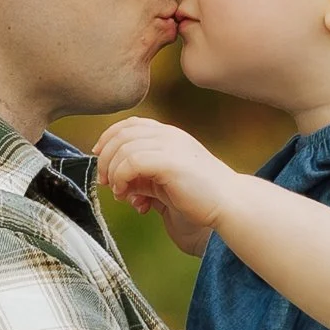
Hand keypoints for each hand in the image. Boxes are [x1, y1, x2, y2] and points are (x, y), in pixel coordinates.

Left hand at [94, 118, 236, 257]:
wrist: (229, 205)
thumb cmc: (201, 198)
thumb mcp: (165, 183)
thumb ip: (144, 178)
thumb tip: (120, 185)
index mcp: (170, 135)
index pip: (131, 124)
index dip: (109, 138)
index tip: (100, 157)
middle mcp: (169, 135)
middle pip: (122, 134)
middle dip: (106, 158)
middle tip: (105, 181)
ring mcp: (171, 146)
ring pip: (123, 148)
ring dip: (113, 171)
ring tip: (119, 192)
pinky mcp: (170, 162)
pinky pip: (131, 162)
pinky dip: (122, 178)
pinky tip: (127, 194)